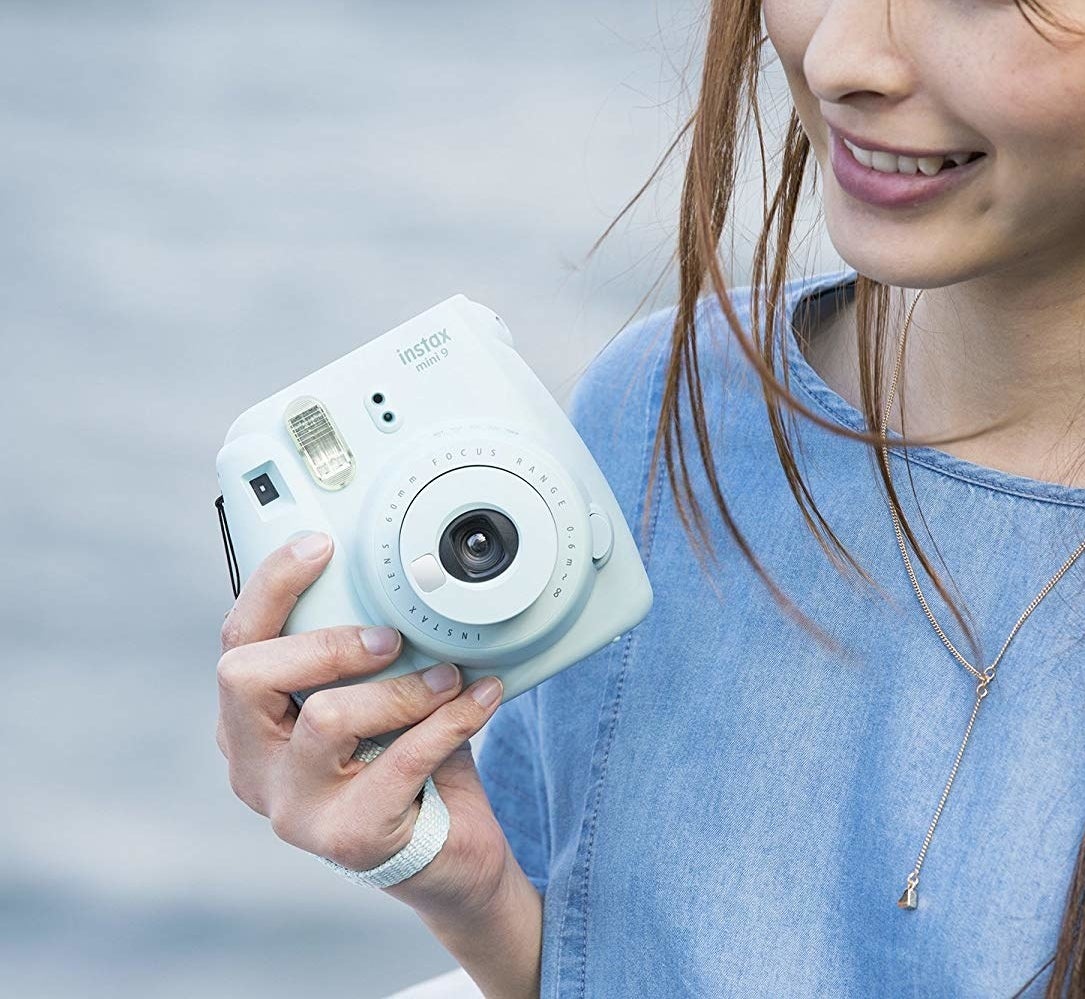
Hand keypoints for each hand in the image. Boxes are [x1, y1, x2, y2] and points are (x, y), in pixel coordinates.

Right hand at [215, 530, 515, 919]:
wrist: (448, 853)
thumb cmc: (405, 764)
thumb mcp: (376, 697)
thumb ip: (368, 654)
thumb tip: (402, 586)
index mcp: (250, 724)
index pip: (235, 644)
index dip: (271, 587)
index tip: (319, 545)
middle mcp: (255, 767)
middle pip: (247, 676)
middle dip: (327, 642)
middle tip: (390, 638)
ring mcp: (294, 809)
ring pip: (327, 717)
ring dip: (401, 688)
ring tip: (448, 678)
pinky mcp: (347, 838)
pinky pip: (401, 758)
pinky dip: (450, 719)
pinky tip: (481, 699)